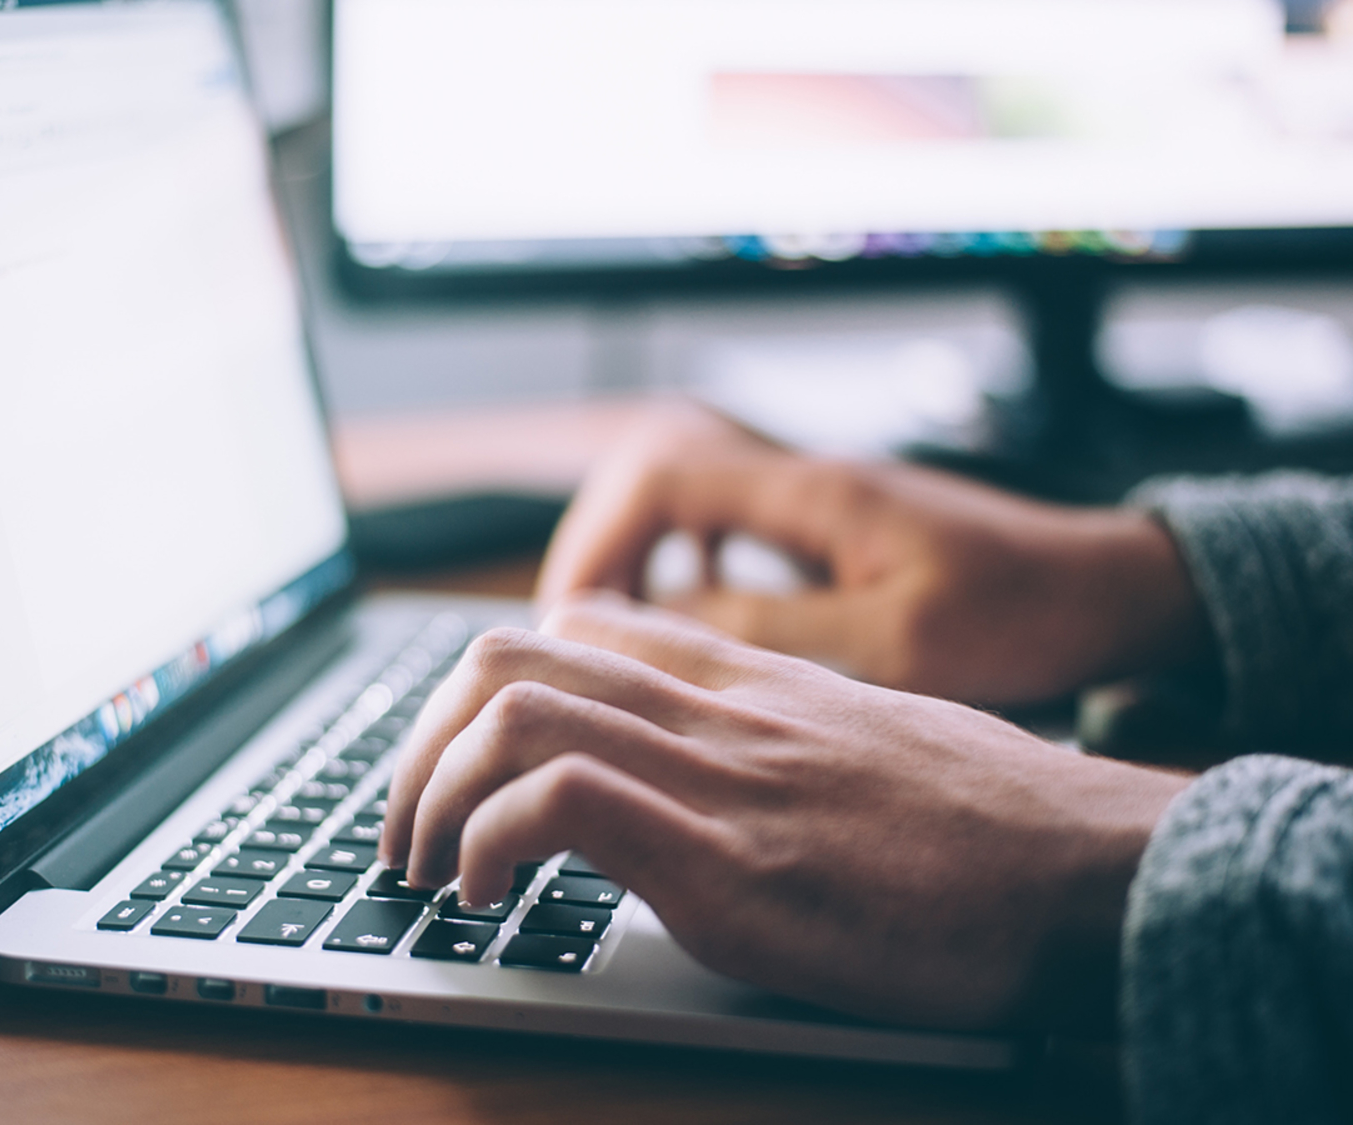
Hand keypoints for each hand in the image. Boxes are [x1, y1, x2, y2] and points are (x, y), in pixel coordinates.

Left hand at [382, 593, 1190, 1030]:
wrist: (1091, 869)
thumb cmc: (991, 823)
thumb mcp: (866, 744)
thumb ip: (773, 738)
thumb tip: (709, 773)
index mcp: (746, 681)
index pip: (576, 627)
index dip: (485, 688)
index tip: (462, 762)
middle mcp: (717, 708)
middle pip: (510, 654)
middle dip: (421, 740)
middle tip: (407, 825)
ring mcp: (718, 776)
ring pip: (512, 709)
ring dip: (430, 792)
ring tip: (426, 868)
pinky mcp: (729, 861)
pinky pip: (559, 801)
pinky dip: (488, 842)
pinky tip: (487, 897)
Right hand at [536, 402, 1207, 705]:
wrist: (1104, 589)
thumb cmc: (1021, 613)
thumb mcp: (896, 642)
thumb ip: (776, 627)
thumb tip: (667, 622)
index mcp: (814, 493)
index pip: (662, 474)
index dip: (598, 538)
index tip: (574, 614)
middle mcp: (805, 479)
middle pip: (656, 471)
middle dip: (601, 543)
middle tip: (576, 625)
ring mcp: (818, 499)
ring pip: (686, 494)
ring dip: (638, 550)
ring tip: (615, 624)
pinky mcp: (833, 526)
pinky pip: (727, 522)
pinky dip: (687, 560)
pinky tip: (691, 613)